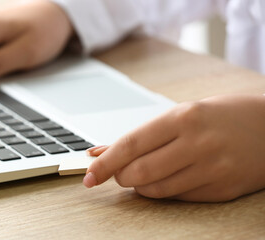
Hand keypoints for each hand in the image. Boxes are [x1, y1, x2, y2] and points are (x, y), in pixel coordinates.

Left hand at [85, 94, 264, 201]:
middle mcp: (198, 144)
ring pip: (156, 190)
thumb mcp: (182, 113)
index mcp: (184, 118)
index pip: (131, 145)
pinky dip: (163, 191)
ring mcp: (212, 169)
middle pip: (139, 172)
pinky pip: (178, 198)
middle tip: (119, 171)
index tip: (90, 174)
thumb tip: (101, 151)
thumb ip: (142, 136)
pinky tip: (166, 179)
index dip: (105, 163)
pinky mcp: (222, 190)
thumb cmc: (222, 115)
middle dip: (120, 176)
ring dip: (139, 186)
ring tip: (142, 174)